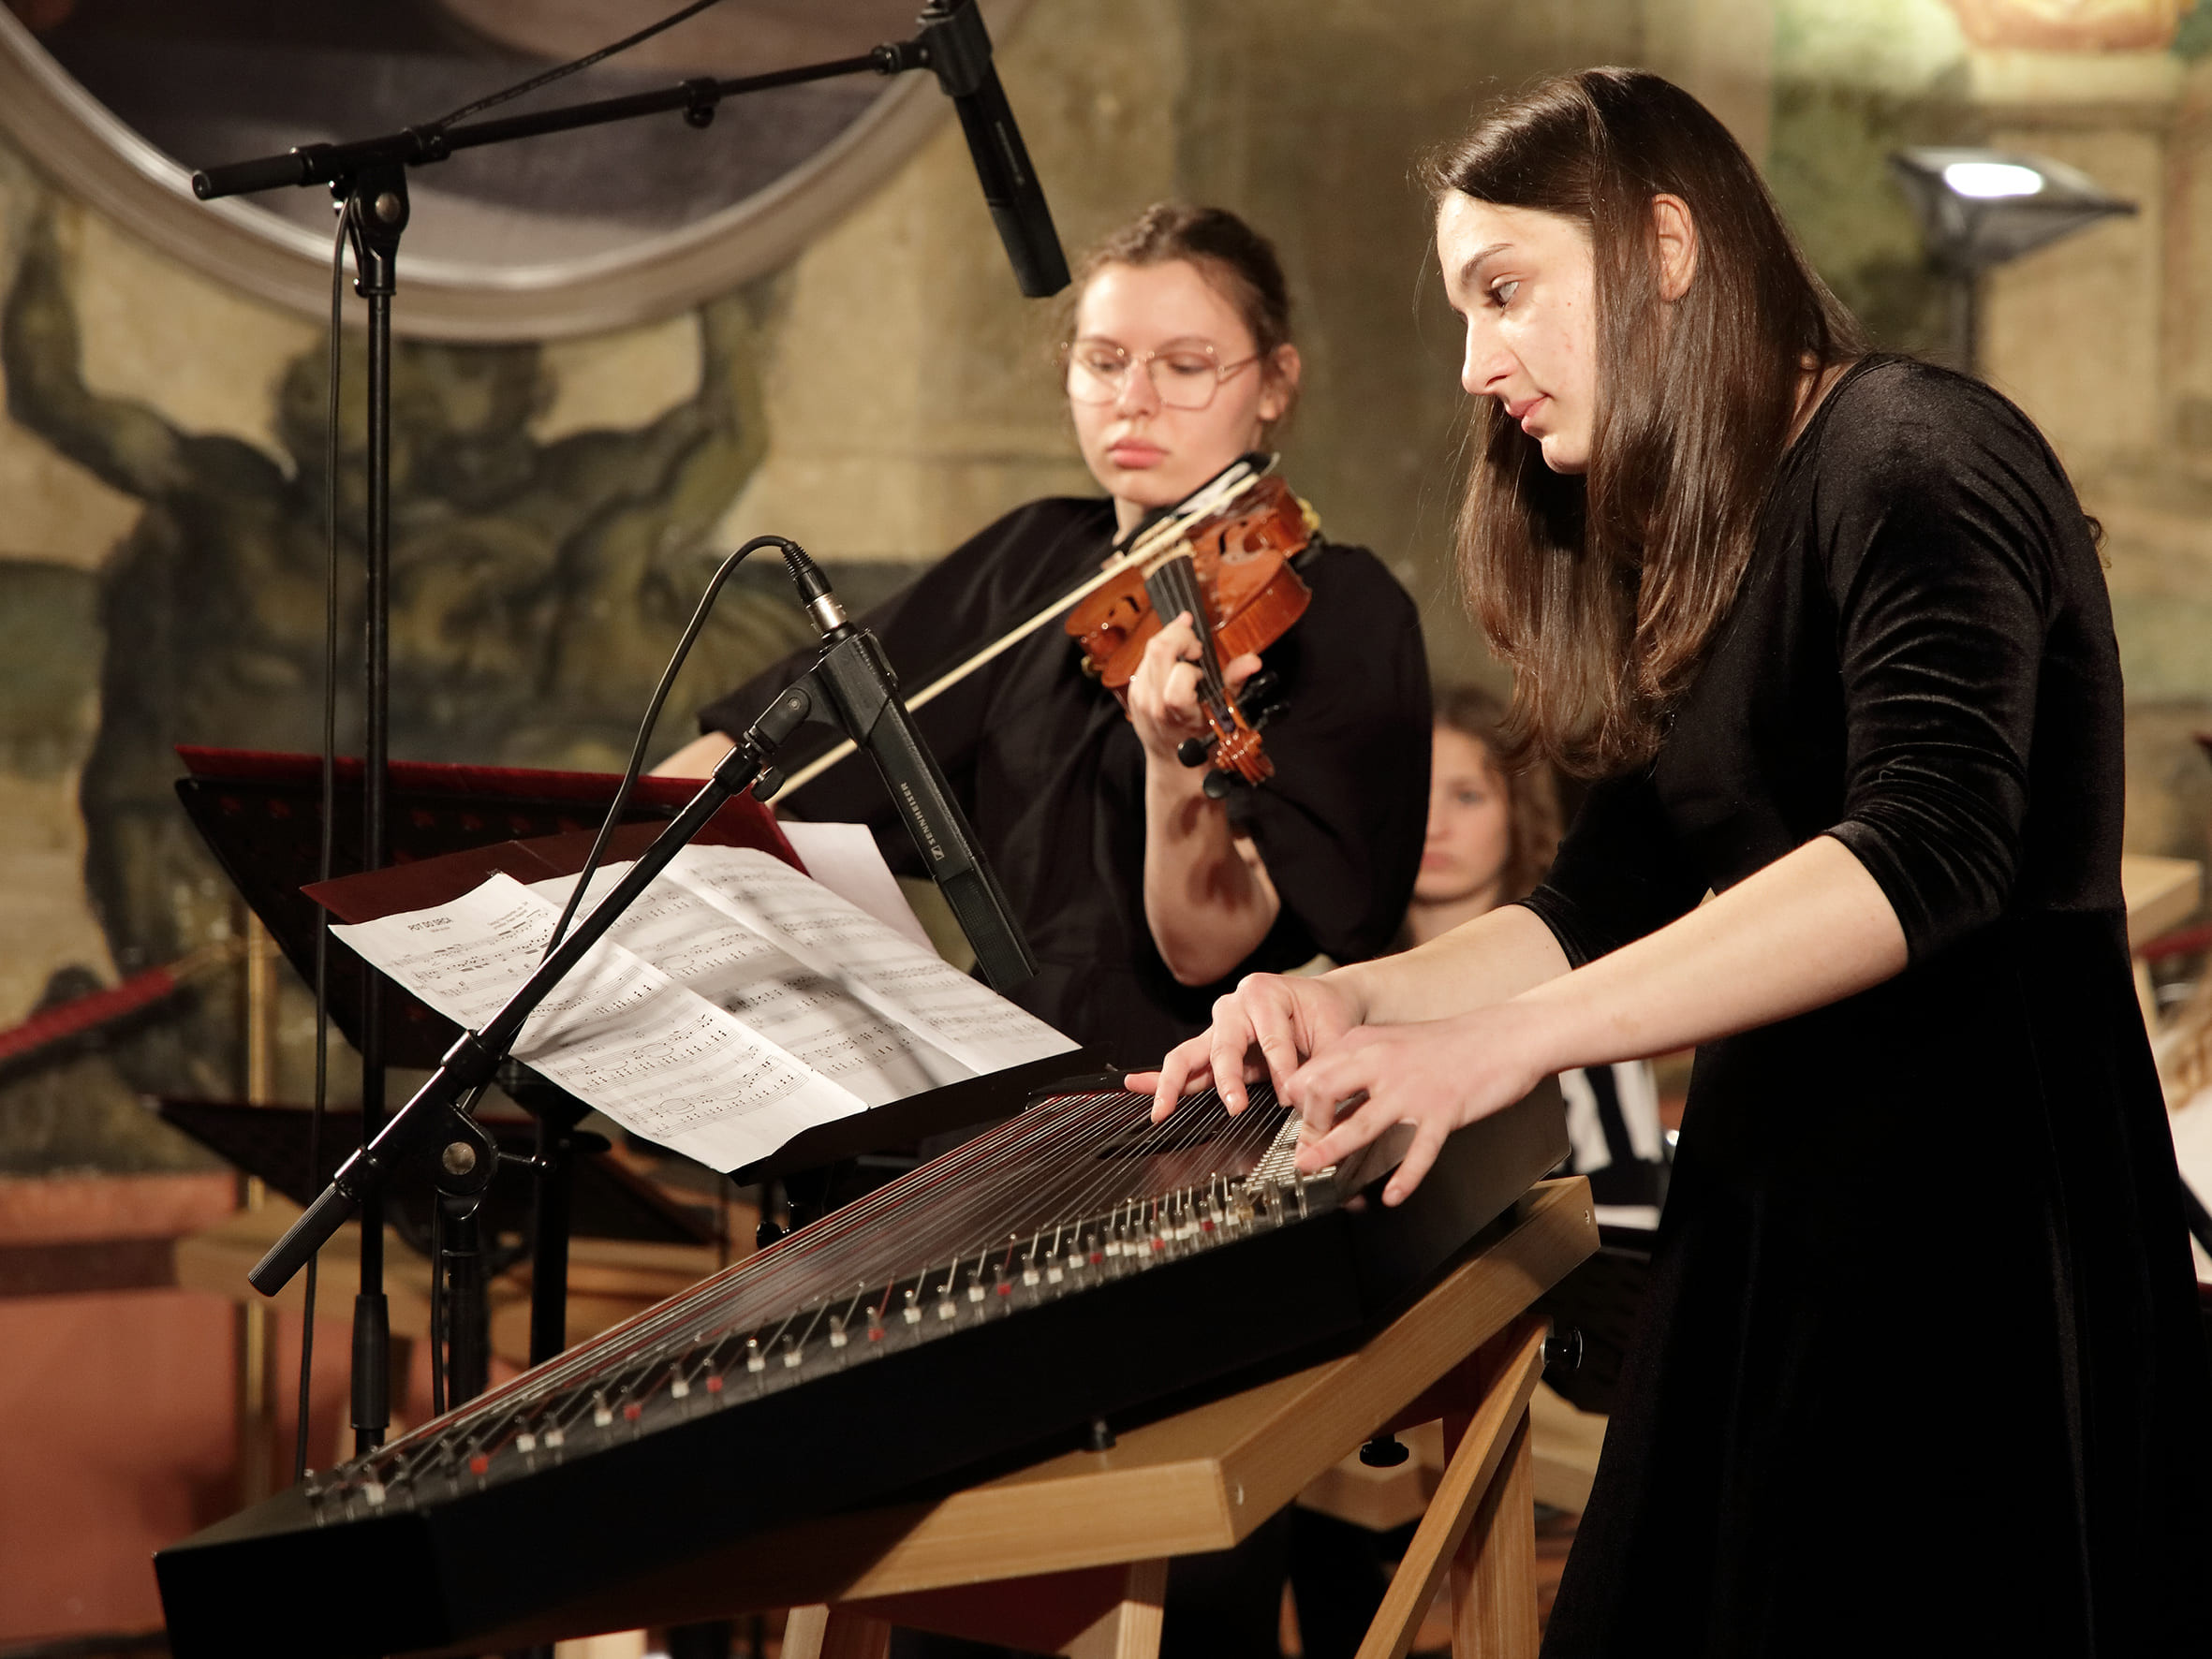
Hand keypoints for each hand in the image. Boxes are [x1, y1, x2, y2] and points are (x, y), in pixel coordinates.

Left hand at [1124, 610, 1259, 764]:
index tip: (1201, 653)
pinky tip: (1173, 659)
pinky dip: (1160, 653)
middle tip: (1194, 645)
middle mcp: (1154, 703)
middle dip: (1180, 635)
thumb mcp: (1223, 713)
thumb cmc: (1200, 740)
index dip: (1192, 656)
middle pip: (1158, 649)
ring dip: (1169, 641)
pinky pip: (1144, 660)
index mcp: (1179, 711)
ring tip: (1186, 650)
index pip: (1179, 674)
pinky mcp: (1132, 693)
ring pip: (1148, 650)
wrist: (1173, 762)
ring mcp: (1140, 697)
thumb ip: (1235, 681)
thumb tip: (1252, 661)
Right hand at [1128, 971, 1365, 1118]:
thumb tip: (1301, 1095)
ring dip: (1172, 1085)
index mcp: (1264, 993)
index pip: (1270, 1040)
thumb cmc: (1327, 1014)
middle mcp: (1234, 1006)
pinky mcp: (1212, 1047)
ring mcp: (1218, 1026)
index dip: (1283, 1071)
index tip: (1292, 1096)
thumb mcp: (1334, 1034)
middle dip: (1228, 1079)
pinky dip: (1160, 1079)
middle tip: (1235, 1105)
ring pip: (1187, 1055)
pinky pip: (1184, 1064)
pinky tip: (1135, 1086)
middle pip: (1222, 1046)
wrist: (1324, 1002)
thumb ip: (1319, 1063)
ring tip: (1160, 1110)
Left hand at [1281, 1005, 1552, 1205]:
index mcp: (1368, 1044)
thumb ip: (1362, 1067)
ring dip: (1332, 1150)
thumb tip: (1332, 1099)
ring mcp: (1413, 1088)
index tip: (1297, 1125)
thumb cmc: (1451, 1044)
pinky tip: (1393, 1195)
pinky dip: (1404, 1177)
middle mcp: (1384, 1063)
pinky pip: (1418, 1150)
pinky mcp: (1443, 1110)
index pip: (1313, 1072)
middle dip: (1307, 1127)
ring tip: (1313, 1169)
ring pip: (1361, 1124)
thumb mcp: (1394, 1043)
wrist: (1505, 1036)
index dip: (1298, 1102)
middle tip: (1306, 1152)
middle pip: (1324, 1092)